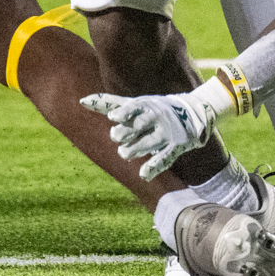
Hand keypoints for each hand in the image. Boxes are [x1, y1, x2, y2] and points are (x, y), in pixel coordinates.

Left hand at [81, 88, 223, 179]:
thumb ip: (109, 104)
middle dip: (123, 135)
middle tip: (119, 139)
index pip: (132, 109)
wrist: (192, 112)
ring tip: (126, 153)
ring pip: (146, 145)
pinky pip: (164, 158)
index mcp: (145, 105)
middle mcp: (156, 117)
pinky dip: (154, 167)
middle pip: (136, 128)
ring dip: (132, 151)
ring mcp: (166, 132)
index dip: (122, 113)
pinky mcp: (176, 146)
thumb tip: (81, 101)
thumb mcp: (135, 104)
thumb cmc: (154, 109)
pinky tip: (143, 174)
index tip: (113, 117)